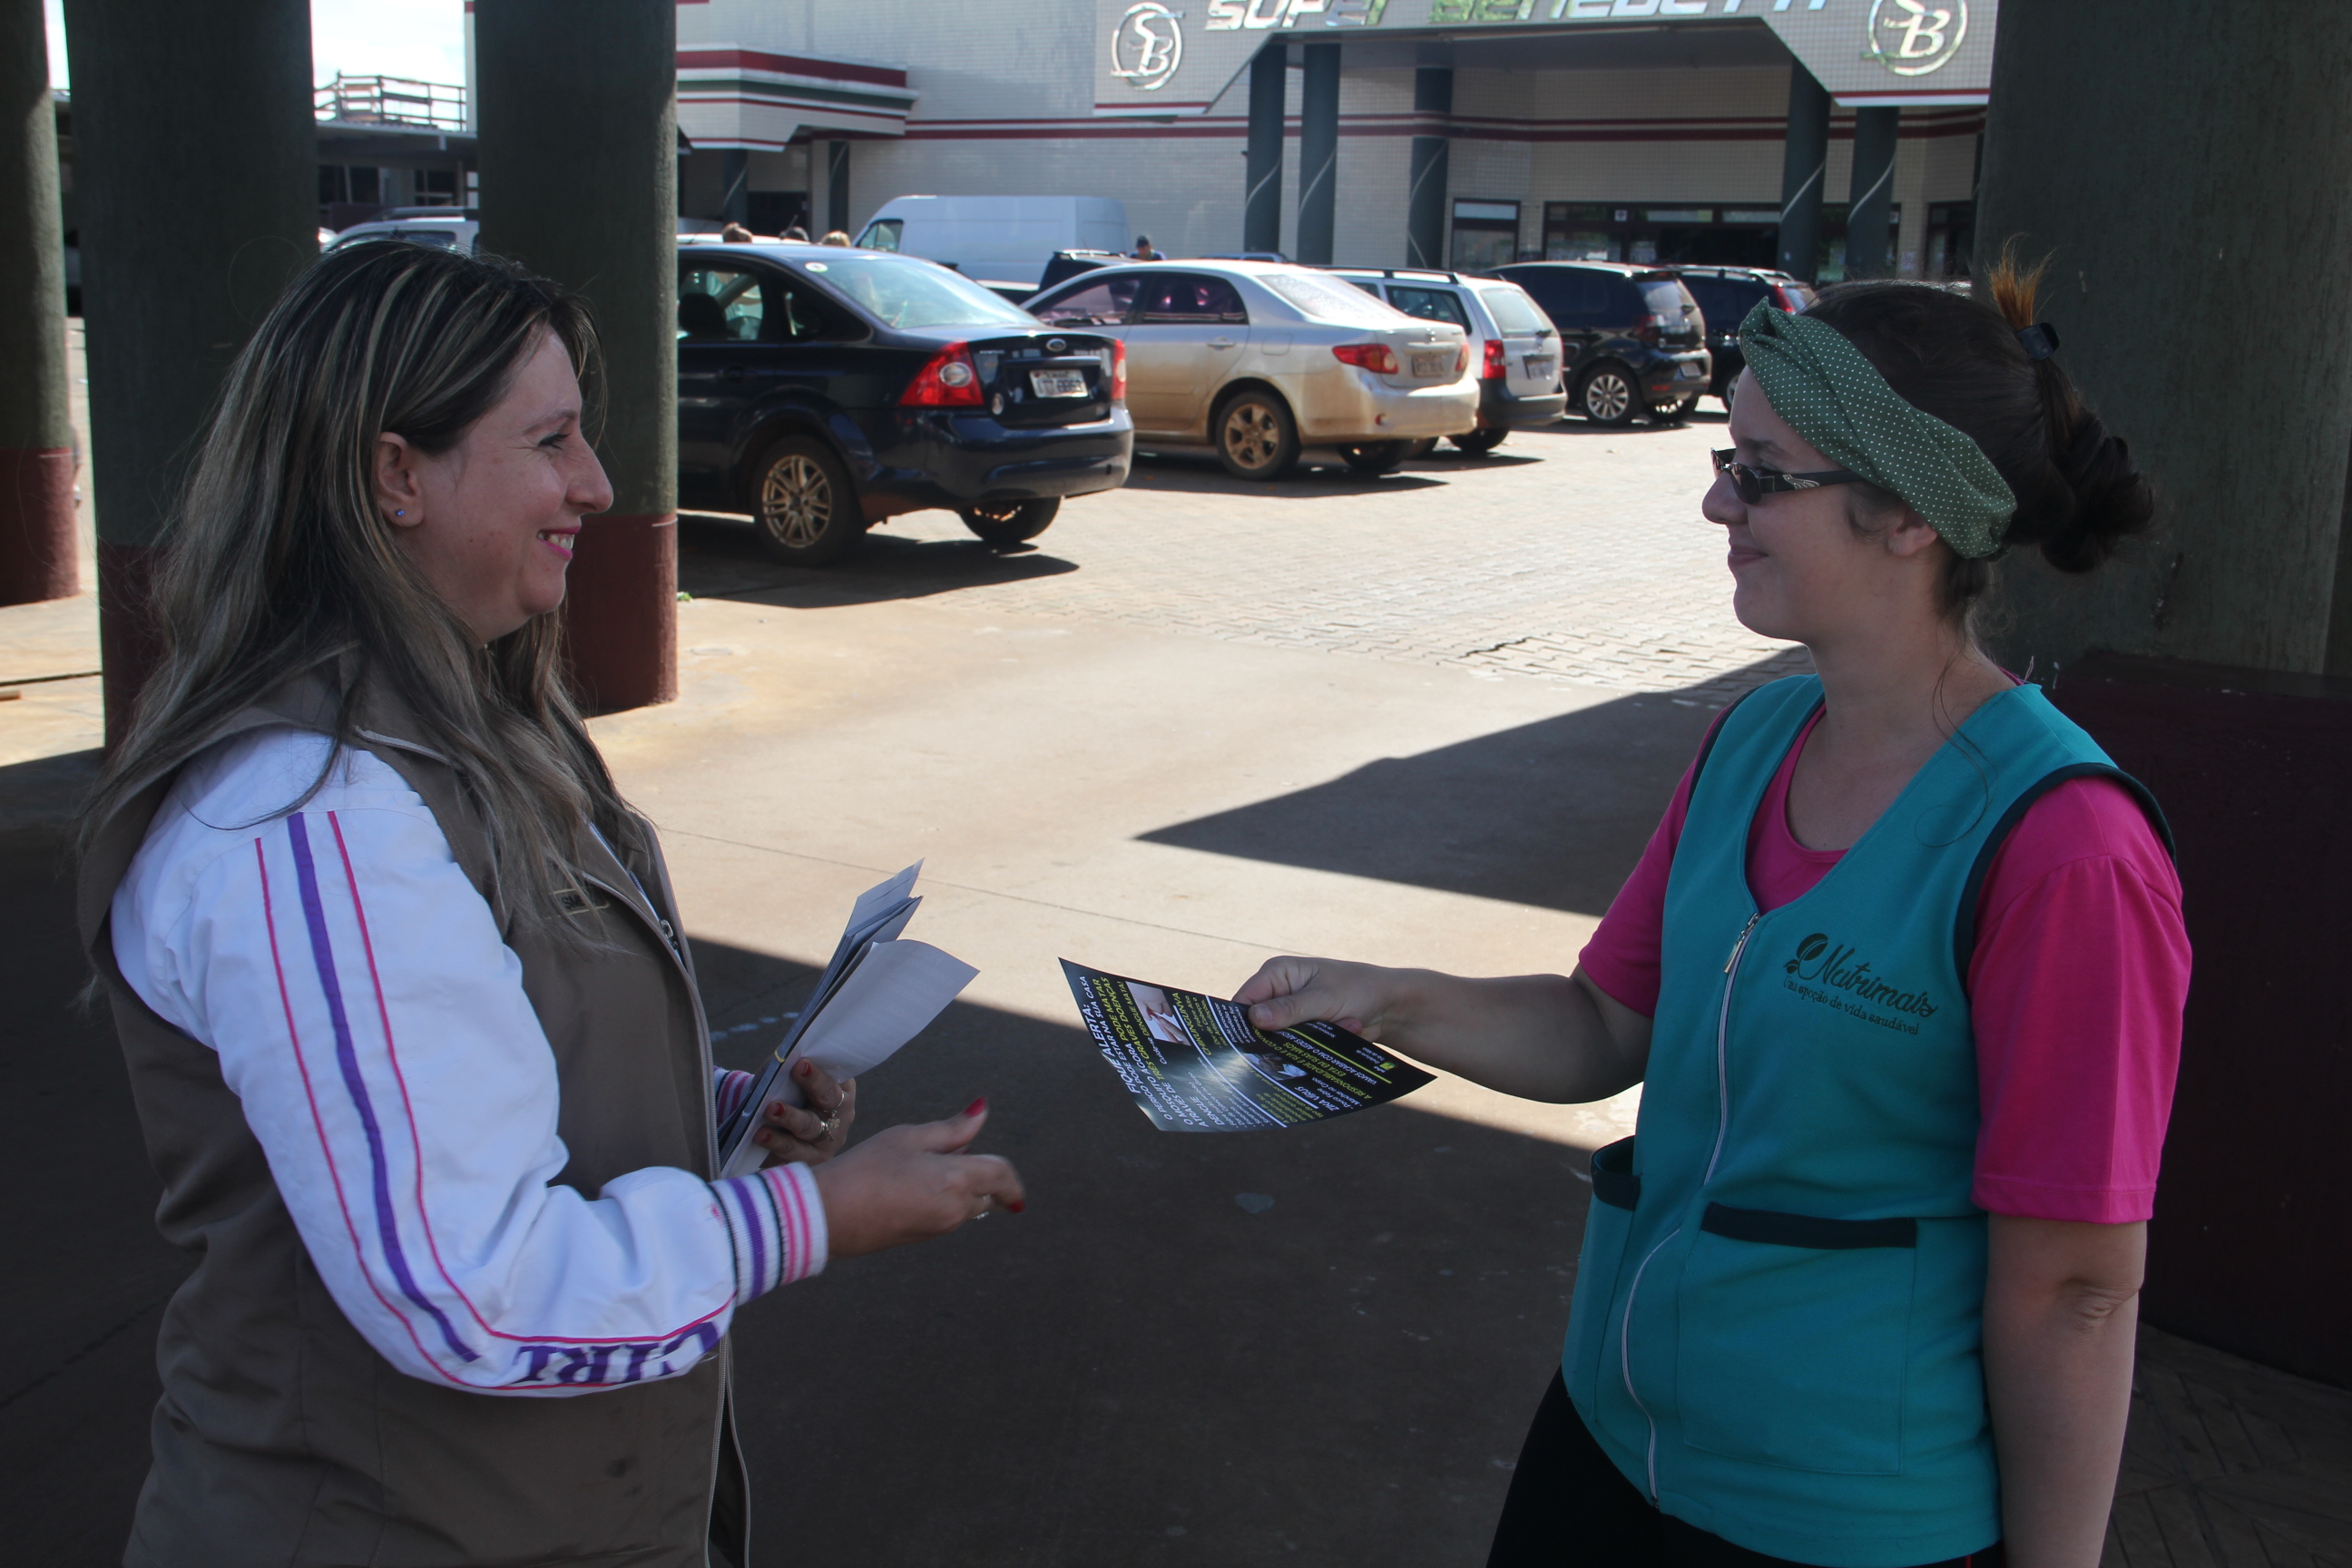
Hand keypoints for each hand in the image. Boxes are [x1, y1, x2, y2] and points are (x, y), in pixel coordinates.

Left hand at [755, 1060, 855, 1166]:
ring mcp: (827, 1139)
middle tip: (783, 1092)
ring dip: (789, 1119)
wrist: (776, 1128)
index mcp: (841, 1088)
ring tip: (770, 1111)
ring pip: (810, 1128)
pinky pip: (793, 1152)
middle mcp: (840, 1114)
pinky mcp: (811, 1160)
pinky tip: (761, 1135)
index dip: (818, 1073)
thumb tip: (780, 1062)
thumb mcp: (789, 1080)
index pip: (834, 1077)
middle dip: (811, 1087)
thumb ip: (787, 1070)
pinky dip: (775, 1143)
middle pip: (828, 1101)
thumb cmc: (787, 1095)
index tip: (801, 1064)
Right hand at [809, 1098, 1025, 1258]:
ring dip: (965, 1188)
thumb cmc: (866, 1168)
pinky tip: (915, 1184)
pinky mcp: (923, 1237)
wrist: (829, 1214)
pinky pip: (949, 1217)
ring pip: (969, 1207)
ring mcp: (940, 1228)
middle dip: (985, 1177)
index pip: (1002, 1176)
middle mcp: (955, 1209)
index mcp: (957, 1180)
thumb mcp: (908, 1138)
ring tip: (926, 1164)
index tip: (1013, 1179)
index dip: (1011, 1176)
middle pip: (989, 1194)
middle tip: (958, 1151)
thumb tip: (983, 1112)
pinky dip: (947, 1200)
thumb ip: (952, 1129)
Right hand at [1233, 955, 1409, 1038]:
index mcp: (1277, 973)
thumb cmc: (1357, 989)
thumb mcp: (1323, 998)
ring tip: (1337, 1026)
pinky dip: (1317, 1045)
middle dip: (1280, 1036)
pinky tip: (1346, 1029)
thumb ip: (1289, 1009)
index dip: (1241, 1023)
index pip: (1245, 1000)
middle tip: (1302, 1041)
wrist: (1389, 1005)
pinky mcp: (1303, 1029)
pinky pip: (1297, 1045)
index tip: (1245, 1048)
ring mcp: (1290, 1013)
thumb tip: (1254, 1018)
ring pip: (1279, 1038)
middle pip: (1258, 1023)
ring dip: (1306, 1040)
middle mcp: (1278, 992)